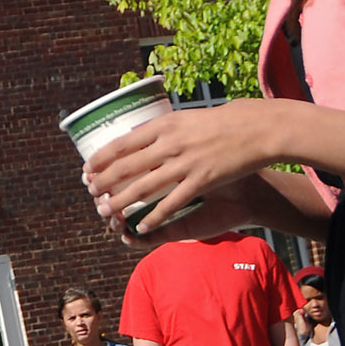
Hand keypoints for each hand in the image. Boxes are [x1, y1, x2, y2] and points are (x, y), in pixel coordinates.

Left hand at [83, 101, 281, 240]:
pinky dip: (155, 217)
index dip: (101, 158)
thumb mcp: (186, 118)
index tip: (87, 169)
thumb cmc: (223, 122)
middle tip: (90, 193)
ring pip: (144, 188)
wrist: (258, 129)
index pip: (122, 144)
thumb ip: (162, 130)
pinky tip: (141, 226)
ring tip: (106, 211)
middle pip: (127, 167)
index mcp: (164, 125)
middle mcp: (170, 143)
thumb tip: (136, 136)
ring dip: (121, 201)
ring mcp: (185, 163)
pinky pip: (172, 203)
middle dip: (104, 182)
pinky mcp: (202, 180)